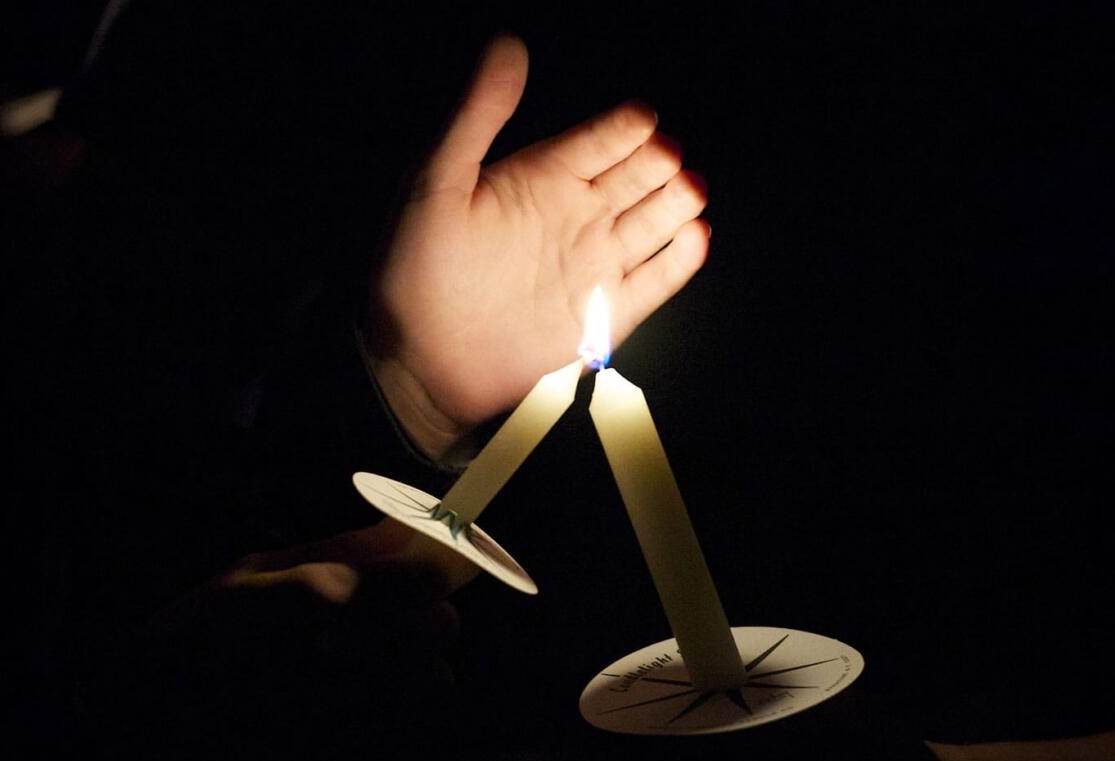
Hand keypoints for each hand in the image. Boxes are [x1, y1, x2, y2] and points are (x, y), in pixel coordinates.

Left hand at [365, 34, 709, 457]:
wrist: (422, 361)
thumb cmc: (418, 269)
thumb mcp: (437, 180)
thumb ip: (478, 115)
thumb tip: (508, 45)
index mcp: (540, 177)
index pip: (598, 139)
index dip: (625, 127)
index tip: (643, 119)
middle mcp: (574, 215)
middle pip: (636, 176)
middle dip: (659, 163)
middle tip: (667, 159)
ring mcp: (594, 264)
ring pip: (654, 221)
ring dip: (677, 202)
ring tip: (689, 189)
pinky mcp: (607, 313)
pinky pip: (658, 280)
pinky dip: (681, 259)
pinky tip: (696, 235)